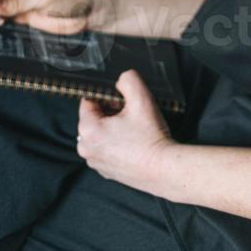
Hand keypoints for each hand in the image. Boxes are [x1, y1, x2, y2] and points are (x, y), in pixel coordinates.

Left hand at [77, 69, 173, 193]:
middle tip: (131, 116)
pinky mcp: (107, 171)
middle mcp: (86, 148)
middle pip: (94, 117)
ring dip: (115, 127)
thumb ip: (128, 79)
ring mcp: (96, 162)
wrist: (163, 169)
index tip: (123, 102)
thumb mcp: (141, 98)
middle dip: (111, 112)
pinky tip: (135, 144)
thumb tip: (120, 79)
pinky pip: (107, 148)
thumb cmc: (150, 138)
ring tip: (135, 131)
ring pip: (101, 133)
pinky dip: (118, 143)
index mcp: (88, 130)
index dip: (108, 96)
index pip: (89, 100)